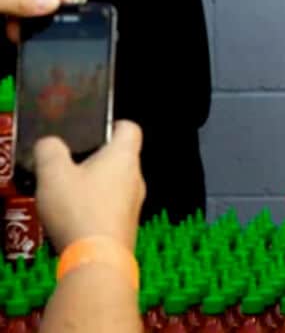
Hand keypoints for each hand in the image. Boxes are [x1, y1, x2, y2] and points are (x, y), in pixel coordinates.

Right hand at [34, 121, 144, 251]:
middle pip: (120, 157)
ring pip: (116, 183)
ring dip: (94, 184)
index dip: (112, 124)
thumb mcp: (53, 173)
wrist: (97, 260)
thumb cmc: (80, 210)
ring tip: (66, 191)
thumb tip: (50, 143)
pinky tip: (74, 216)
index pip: (129, 128)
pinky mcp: (127, 225)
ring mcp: (134, 203)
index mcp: (124, 157)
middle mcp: (136, 177)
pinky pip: (112, 206)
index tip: (93, 130)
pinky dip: (96, 206)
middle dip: (95, 158)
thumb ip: (50, 150)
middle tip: (69, 163)